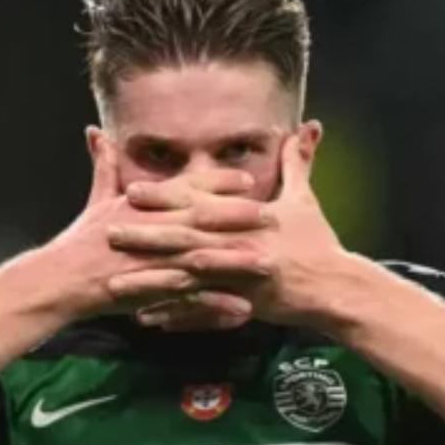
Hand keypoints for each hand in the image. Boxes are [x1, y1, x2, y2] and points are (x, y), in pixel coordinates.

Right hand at [41, 138, 270, 320]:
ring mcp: (155, 261)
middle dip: (239, 217)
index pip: (187, 187)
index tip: (247, 179)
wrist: (62, 280)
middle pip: (203, 219)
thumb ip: (105, 166)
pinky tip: (243, 309)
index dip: (219, 182)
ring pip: (204, 258)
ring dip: (237, 261)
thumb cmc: (81, 240)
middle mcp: (153, 229)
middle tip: (272, 216)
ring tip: (268, 262)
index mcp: (143, 204)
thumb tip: (95, 132)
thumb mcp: (96, 199)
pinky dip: (217, 304)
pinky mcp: (154, 291)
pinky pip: (192, 298)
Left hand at [107, 133, 345, 329]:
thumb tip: (308, 126)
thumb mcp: (306, 200)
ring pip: (186, 278)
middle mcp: (240, 244)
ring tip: (115, 283)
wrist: (336, 288)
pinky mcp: (242, 305)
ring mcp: (239, 277)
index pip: (200, 201)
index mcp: (249, 216)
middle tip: (108, 230)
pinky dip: (174, 316)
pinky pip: (201, 312)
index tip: (132, 191)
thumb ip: (298, 163)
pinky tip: (146, 318)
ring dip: (149, 281)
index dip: (165, 195)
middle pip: (185, 238)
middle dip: (145, 234)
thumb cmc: (318, 243)